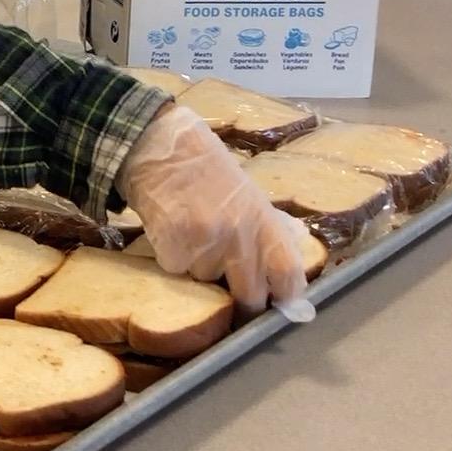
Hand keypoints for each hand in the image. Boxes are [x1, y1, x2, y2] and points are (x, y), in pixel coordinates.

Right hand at [117, 106, 314, 322]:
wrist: (158, 145)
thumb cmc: (204, 166)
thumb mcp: (247, 191)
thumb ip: (268, 225)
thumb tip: (293, 253)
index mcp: (263, 218)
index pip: (287, 272)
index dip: (288, 296)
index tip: (282, 305)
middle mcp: (239, 235)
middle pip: (250, 295)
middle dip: (244, 302)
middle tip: (235, 294)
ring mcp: (205, 243)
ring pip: (206, 281)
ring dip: (200, 269)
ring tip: (192, 236)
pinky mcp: (173, 248)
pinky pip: (177, 270)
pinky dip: (172, 258)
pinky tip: (170, 231)